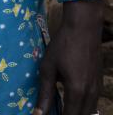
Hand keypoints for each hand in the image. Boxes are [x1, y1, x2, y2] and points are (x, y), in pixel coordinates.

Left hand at [32, 0, 102, 114]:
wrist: (83, 30)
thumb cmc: (62, 47)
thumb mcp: (48, 69)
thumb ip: (45, 93)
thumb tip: (38, 113)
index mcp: (77, 91)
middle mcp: (90, 94)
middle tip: (53, 113)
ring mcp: (97, 89)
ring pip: (89, 112)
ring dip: (76, 113)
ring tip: (60, 111)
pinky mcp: (99, 84)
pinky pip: (92, 104)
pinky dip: (82, 108)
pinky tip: (70, 104)